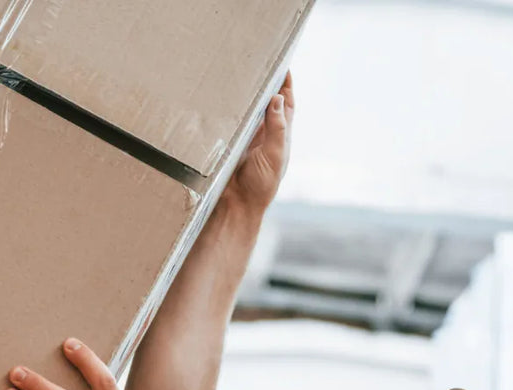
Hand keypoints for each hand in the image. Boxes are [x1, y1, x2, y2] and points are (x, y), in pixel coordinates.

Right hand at [221, 72, 293, 215]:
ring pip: (249, 108)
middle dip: (267, 83)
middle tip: (260, 60)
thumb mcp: (274, 157)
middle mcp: (264, 134)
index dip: (286, 85)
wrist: (236, 207)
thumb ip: (277, 129)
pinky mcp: (230, 141)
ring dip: (248, 92)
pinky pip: (232, 118)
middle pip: (268, 102)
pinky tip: (225, 94)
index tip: (284, 64)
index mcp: (279, 137)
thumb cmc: (259, 187)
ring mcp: (247, 137)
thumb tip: (278, 99)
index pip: (286, 105)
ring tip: (243, 71)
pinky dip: (231, 106)